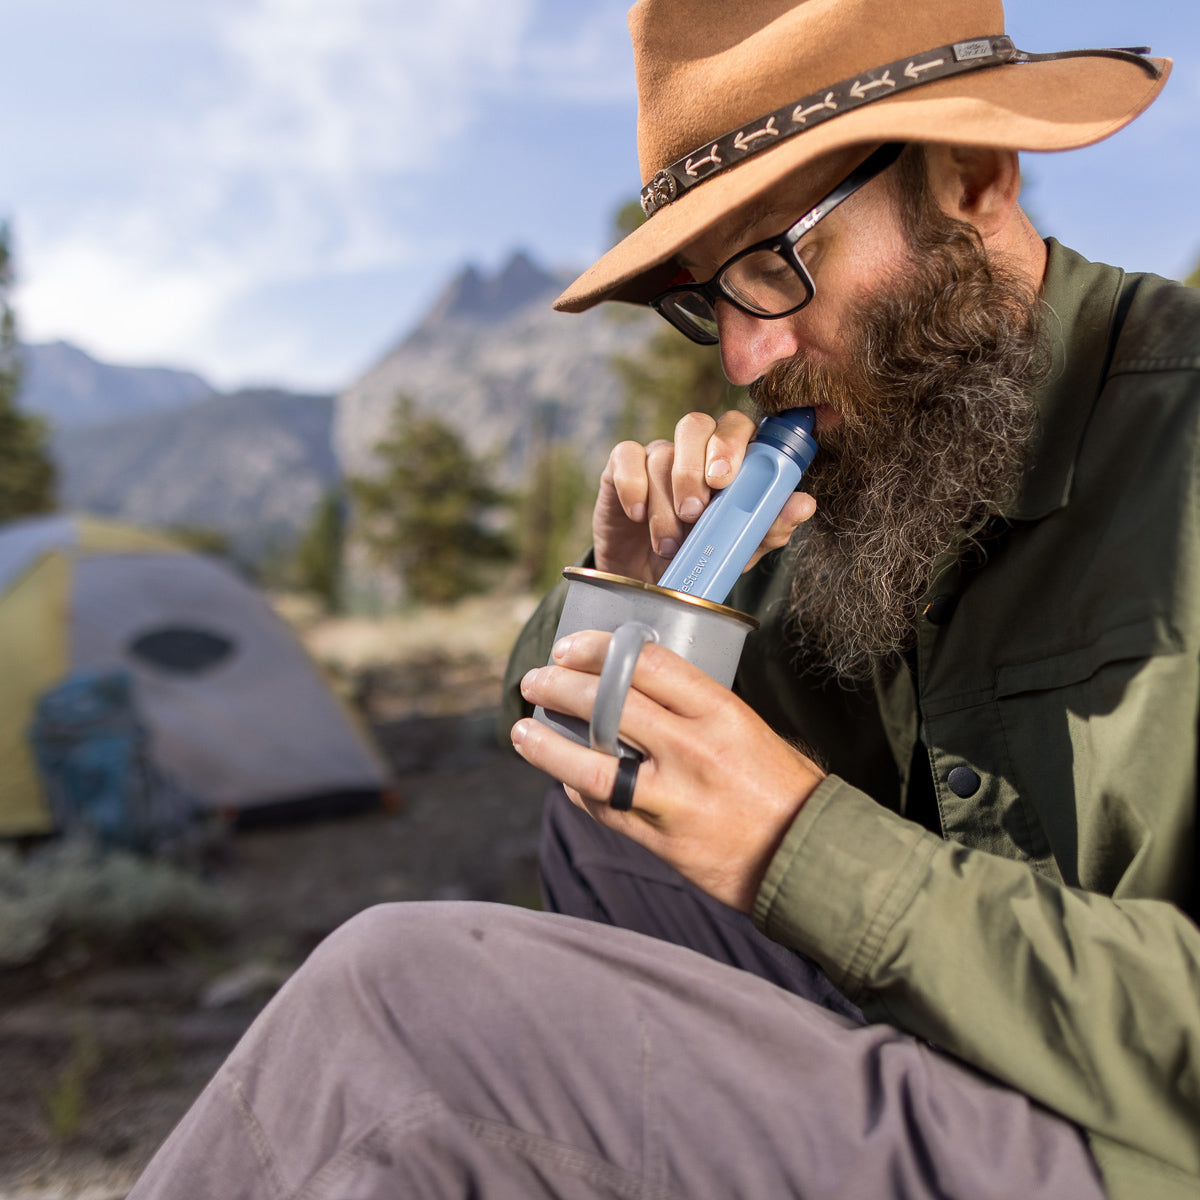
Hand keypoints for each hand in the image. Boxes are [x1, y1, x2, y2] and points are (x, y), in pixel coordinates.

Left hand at [511, 630, 824, 911]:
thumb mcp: (746, 727)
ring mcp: (673, 799)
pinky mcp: (660, 840)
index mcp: (720, 712)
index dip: (598, 649)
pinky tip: (564, 777)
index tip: (569, 647)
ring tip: (522, 731)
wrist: (807, 856)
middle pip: (608, 706)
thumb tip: (632, 686)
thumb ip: (692, 708)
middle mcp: (692, 751)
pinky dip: (577, 789)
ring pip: (591, 765)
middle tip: (535, 680)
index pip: (646, 664)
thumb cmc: (780, 784)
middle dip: (559, 688)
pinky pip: (604, 808)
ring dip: (547, 746)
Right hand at [593, 409, 815, 582]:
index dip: (732, 444)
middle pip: (695, 424)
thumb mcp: (738, 550)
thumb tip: (804, 504)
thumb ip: (770, 527)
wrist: (651, 583)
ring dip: (664, 503)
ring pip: (660, 454)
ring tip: (668, 543)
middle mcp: (693, 450)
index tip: (725, 481)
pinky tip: (637, 516)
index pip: (736, 427)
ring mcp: (657, 456)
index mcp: (729, 459)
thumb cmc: (700, 557)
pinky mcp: (621, 468)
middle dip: (693, 467)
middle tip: (695, 511)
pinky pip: (625, 457)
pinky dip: (632, 487)